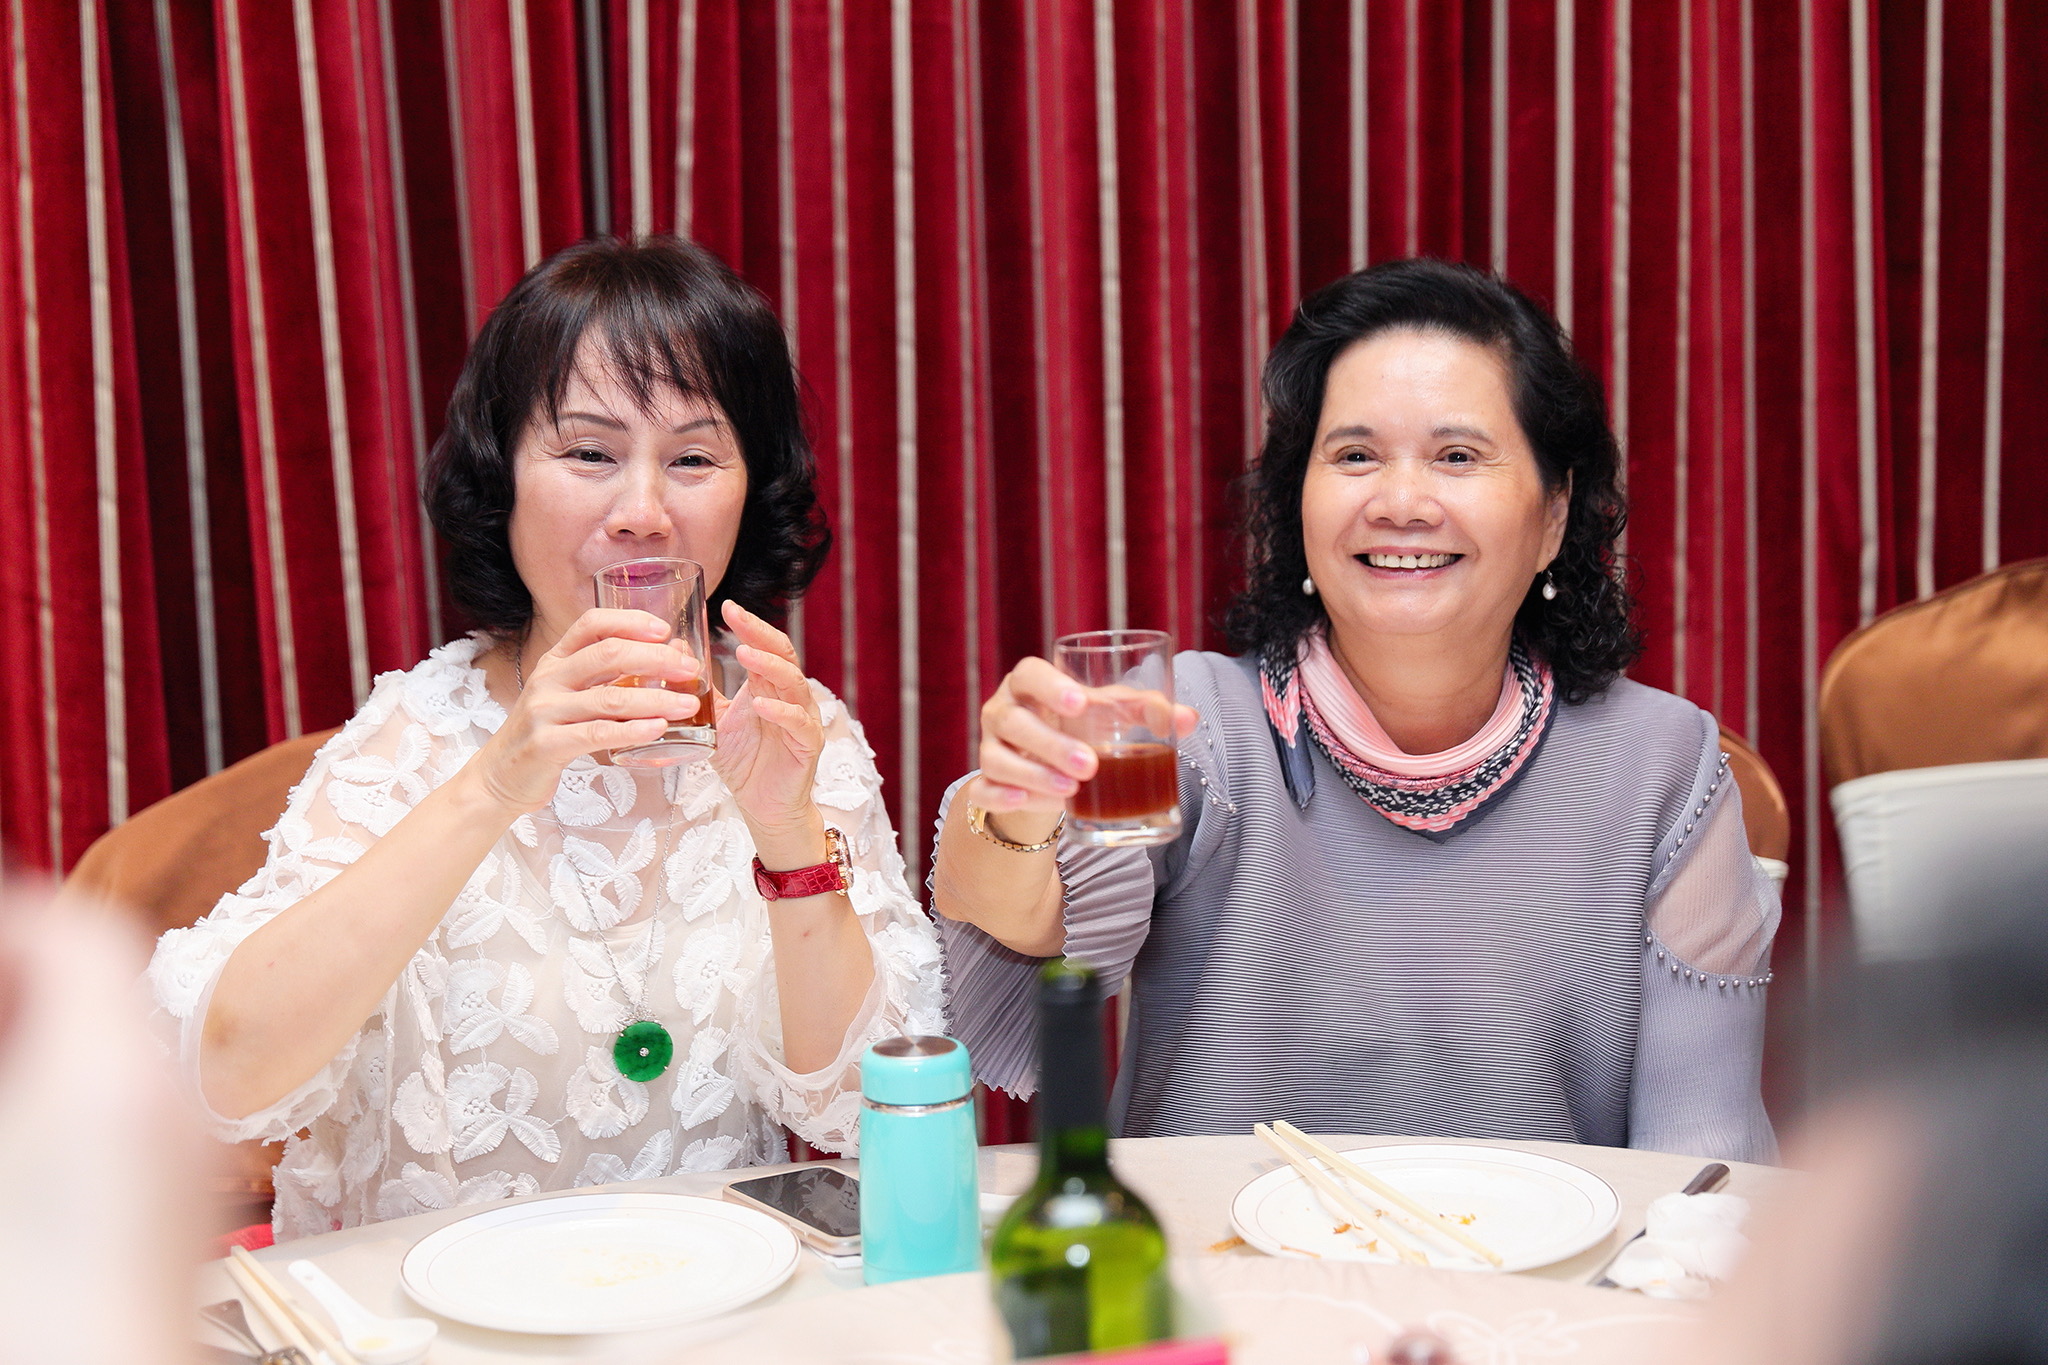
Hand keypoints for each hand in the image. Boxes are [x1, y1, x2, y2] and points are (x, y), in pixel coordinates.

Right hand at [471, 609, 705, 811]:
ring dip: (656, 700)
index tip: (665, 630)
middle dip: (656, 658)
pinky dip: (634, 731)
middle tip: (689, 669)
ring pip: (609, 698)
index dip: (630, 621)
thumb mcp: (571, 695)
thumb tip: (667, 657)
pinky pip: (598, 734)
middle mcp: (549, 679)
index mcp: (556, 660)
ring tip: (688, 704)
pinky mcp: (548, 745)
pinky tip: (659, 729)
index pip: (592, 623)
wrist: (502, 776)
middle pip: (608, 654)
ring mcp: (545, 711)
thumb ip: (608, 678)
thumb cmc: (550, 732)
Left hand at [711, 600, 828, 845]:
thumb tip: (675, 650)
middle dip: (760, 633)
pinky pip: (799, 723)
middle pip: (782, 655)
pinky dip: (781, 712)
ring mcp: (802, 719)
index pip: (765, 646)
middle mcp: (789, 696)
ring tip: (746, 654)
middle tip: (736, 616)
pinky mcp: (808, 745)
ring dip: (770, 667)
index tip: (726, 606)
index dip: (749, 626)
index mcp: (768, 686)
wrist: (764, 805)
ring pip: (794, 684)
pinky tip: (762, 705)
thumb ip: (700, 688)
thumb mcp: (714, 719)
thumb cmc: (743, 760)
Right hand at [969, 657, 1197, 816]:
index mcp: (1030, 685)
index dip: (1050, 686)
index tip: (1081, 704)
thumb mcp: (1110, 712)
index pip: (1029, 674)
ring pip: (996, 758)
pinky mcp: (984, 782)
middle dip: (1051, 744)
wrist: (1045, 766)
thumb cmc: (1080, 727)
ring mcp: (989, 747)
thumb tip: (1189, 718)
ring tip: (1072, 792)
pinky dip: (999, 796)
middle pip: (1014, 721)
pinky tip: (1022, 800)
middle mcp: (1003, 711)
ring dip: (1033, 775)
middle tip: (1090, 765)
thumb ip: (1146, 709)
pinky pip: (982, 790)